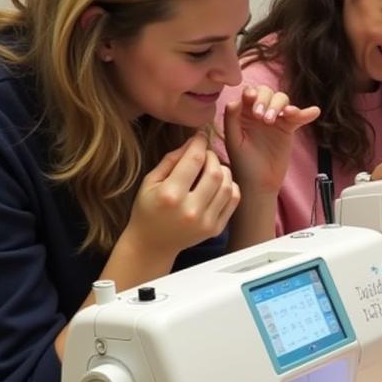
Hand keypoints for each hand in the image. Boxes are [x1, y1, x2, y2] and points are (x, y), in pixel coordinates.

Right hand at [125, 134, 238, 260]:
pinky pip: (233, 201)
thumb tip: (193, 142)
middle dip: (212, 157)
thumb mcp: (150, 181)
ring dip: (223, 171)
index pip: (193, 160)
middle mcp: (190, 209)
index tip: (200, 137)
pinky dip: (231, 187)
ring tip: (212, 168)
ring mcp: (206, 221)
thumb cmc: (148, 209)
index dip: (199, 144)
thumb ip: (171, 160)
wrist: (153, 244)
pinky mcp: (215, 229)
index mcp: (170, 195)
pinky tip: (220, 184)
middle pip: (215, 172)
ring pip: (228, 185)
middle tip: (205, 154)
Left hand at [223, 83, 319, 194]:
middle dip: (266, 100)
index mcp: (243, 113)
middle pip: (267, 92)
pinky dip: (306, 112)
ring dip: (280, 106)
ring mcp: (275, 119)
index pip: (249, 93)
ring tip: (277, 119)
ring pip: (282, 100)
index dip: (252, 93)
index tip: (251, 99)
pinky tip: (314, 111)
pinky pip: (299, 117)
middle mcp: (259, 112)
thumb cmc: (243, 163)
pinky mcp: (288, 128)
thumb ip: (232, 119)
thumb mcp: (234, 141)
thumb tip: (238, 100)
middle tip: (263, 118)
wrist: (259, 183)